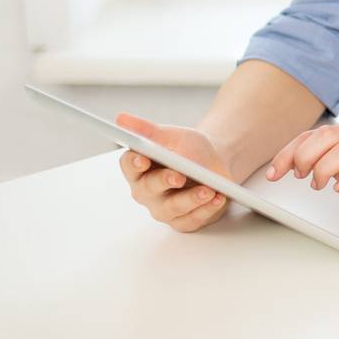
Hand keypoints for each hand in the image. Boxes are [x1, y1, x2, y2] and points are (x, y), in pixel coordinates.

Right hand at [115, 114, 231, 231]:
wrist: (216, 163)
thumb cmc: (189, 150)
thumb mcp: (172, 135)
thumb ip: (147, 129)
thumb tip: (120, 118)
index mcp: (139, 168)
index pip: (129, 166)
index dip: (134, 163)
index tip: (143, 158)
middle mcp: (147, 191)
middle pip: (148, 189)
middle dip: (163, 181)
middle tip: (178, 176)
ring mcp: (164, 209)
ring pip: (173, 208)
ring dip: (191, 199)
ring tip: (208, 189)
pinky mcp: (183, 221)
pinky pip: (192, 219)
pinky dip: (206, 210)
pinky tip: (218, 198)